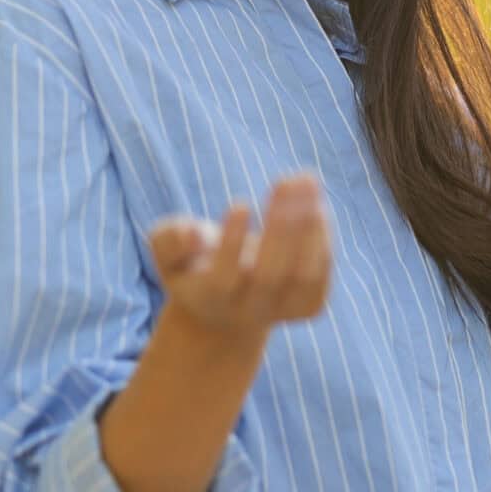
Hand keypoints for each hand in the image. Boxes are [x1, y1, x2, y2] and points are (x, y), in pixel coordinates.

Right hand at [147, 174, 332, 341]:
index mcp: (209, 298)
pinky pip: (320, 274)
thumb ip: (171, 240)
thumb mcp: (168, 251)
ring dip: (309, 226)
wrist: (226, 307)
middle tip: (286, 181)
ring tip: (306, 181)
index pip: (222, 278)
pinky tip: (315, 202)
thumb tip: (194, 233)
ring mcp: (281, 311)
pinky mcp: (308, 306)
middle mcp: (247, 310)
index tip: (240, 204)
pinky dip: (322, 237)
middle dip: (280, 227)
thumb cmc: (192, 265)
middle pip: (269, 276)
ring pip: (303, 277)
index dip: (232, 243)